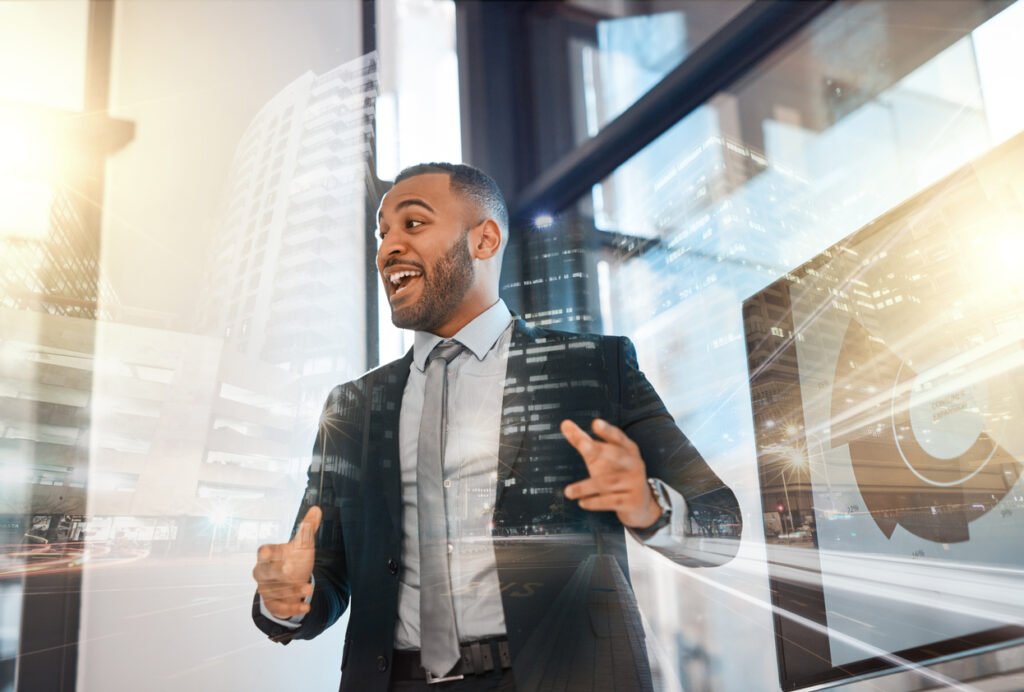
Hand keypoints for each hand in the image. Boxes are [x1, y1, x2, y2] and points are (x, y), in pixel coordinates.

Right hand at [252, 505, 320, 619]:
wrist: (291, 581)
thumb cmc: (293, 559)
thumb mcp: (302, 545)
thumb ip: (307, 529)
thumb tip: (317, 509)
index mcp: (268, 555)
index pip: (263, 552)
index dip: (266, 553)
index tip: (268, 553)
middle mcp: (263, 573)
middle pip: (263, 573)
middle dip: (276, 573)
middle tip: (290, 571)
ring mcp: (266, 589)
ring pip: (274, 591)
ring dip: (291, 591)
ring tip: (308, 589)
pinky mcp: (273, 603)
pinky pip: (279, 608)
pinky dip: (292, 608)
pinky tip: (306, 607)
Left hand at [561, 419, 660, 528]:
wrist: (640, 503)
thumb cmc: (616, 473)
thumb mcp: (601, 457)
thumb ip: (583, 441)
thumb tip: (564, 423)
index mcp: (628, 449)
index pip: (617, 437)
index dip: (607, 431)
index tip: (595, 423)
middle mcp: (634, 463)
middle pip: (614, 455)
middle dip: (597, 449)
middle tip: (582, 444)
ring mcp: (634, 482)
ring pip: (606, 482)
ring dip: (585, 487)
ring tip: (567, 492)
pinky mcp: (632, 501)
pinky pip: (610, 501)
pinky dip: (594, 502)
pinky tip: (581, 502)